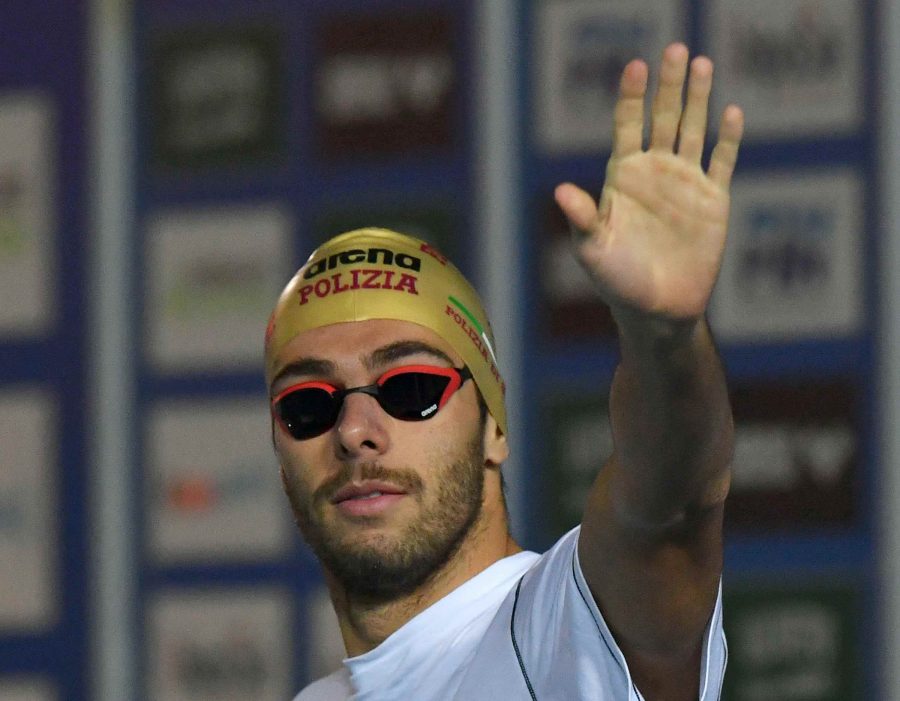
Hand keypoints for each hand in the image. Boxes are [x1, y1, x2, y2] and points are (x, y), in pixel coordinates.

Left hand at [554, 43, 743, 324]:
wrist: (656, 311)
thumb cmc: (617, 282)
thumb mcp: (593, 250)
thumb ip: (583, 218)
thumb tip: (560, 190)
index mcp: (623, 177)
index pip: (628, 125)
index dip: (632, 96)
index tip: (636, 65)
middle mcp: (654, 172)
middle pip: (663, 117)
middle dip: (669, 84)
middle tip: (676, 49)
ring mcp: (685, 183)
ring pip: (693, 130)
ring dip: (698, 98)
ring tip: (702, 63)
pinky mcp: (713, 202)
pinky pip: (722, 162)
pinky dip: (728, 139)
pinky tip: (731, 113)